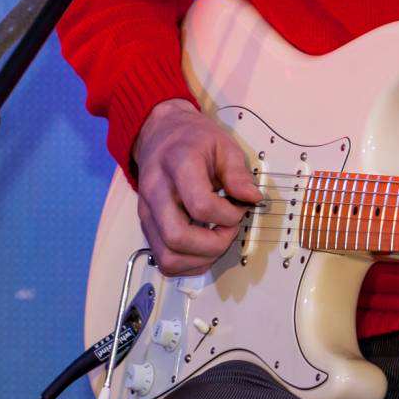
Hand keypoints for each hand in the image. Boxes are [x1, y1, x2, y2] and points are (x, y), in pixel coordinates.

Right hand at [132, 99, 261, 276]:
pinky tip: (204, 249)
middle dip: (213, 245)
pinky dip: (188, 265)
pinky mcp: (146, 226)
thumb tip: (253, 199)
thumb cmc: (193, 140)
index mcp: (178, 164)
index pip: (201, 205)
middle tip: (229, 230)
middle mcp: (156, 191)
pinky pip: (164, 261)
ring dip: (200, 259)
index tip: (240, 208)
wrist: (160, 133)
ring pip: (167, 257)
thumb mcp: (223, 145)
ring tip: (217, 241)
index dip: (228, 216)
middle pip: (177, 237)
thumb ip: (238, 173)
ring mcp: (147, 211)